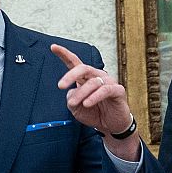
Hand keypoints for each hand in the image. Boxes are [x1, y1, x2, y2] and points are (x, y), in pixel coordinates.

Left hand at [51, 44, 140, 159]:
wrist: (110, 125)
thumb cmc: (94, 112)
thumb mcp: (76, 107)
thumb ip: (71, 98)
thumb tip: (71, 93)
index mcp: (85, 78)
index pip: (74, 63)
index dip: (64, 54)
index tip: (53, 47)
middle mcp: (97, 76)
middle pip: (83, 68)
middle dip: (70, 75)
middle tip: (60, 86)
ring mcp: (108, 82)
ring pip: (92, 82)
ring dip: (81, 94)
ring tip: (75, 103)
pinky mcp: (118, 91)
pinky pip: (105, 90)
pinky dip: (94, 97)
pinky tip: (88, 103)